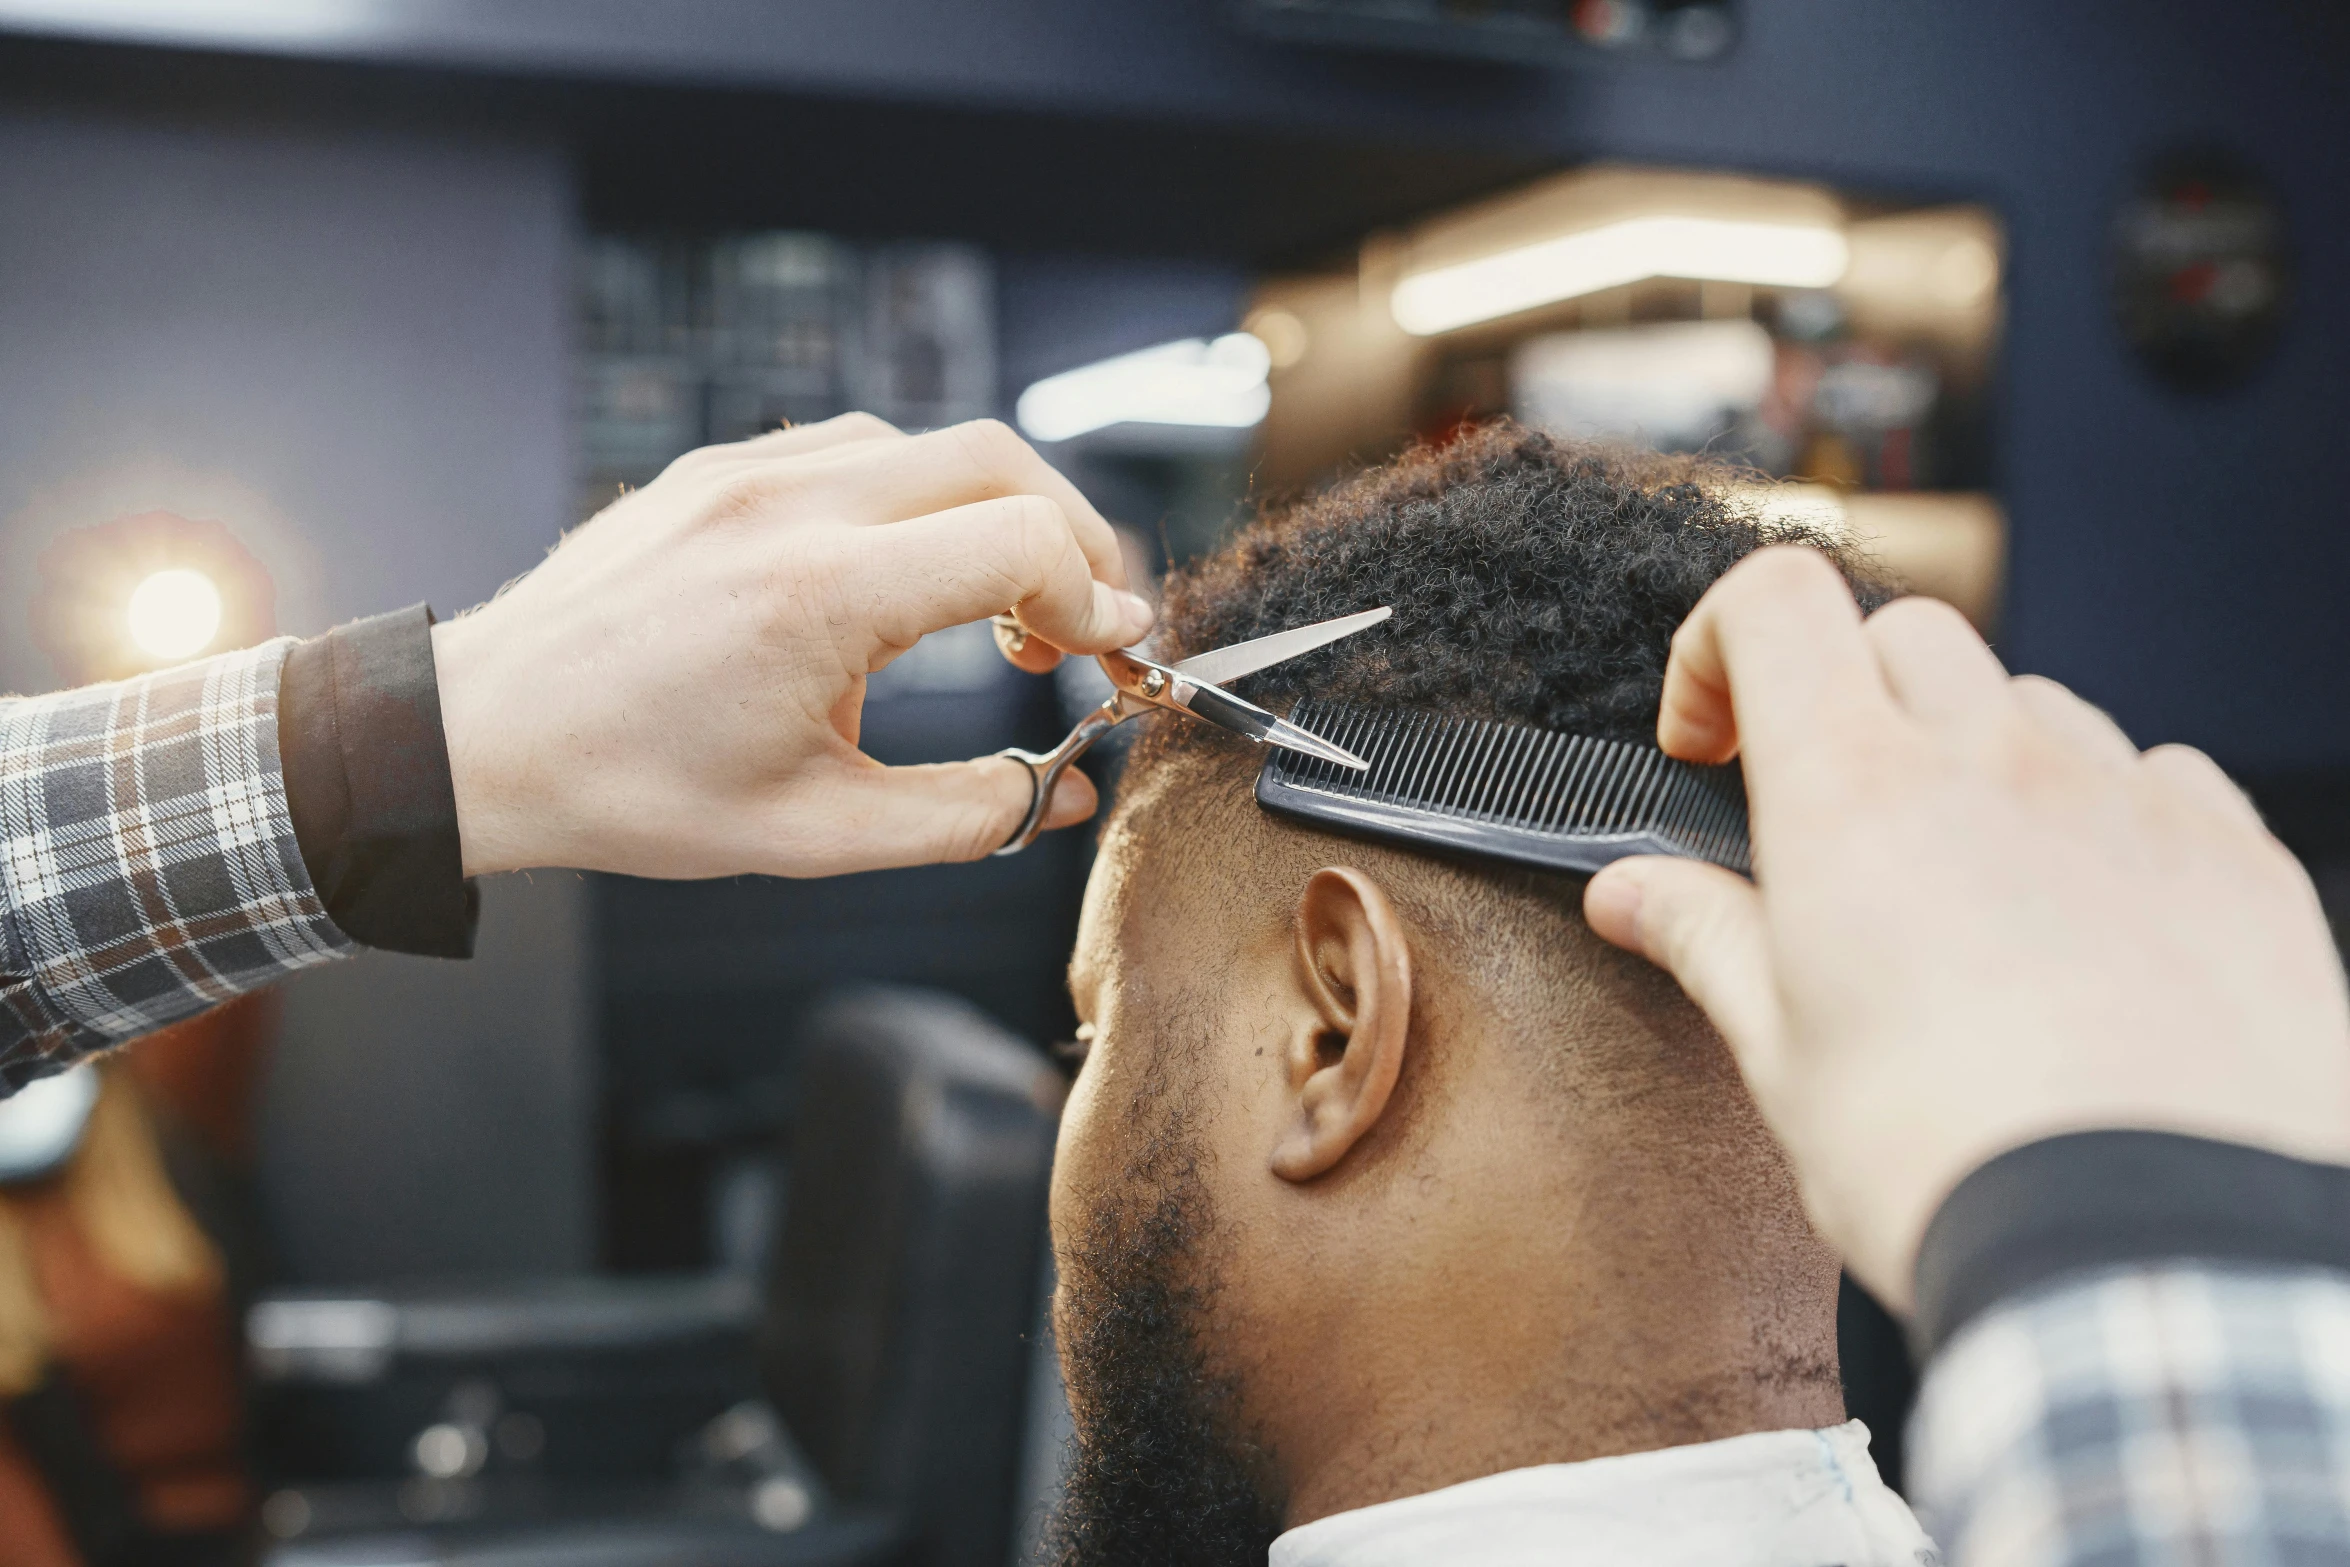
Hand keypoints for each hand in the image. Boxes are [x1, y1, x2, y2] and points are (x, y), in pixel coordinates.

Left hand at [431, 414, 1154, 878]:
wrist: (481, 735)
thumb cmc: (628, 788)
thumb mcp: (814, 836)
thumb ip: (963, 817)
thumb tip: (1058, 797)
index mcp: (820, 595)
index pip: (1023, 544)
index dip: (1095, 602)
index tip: (1108, 659)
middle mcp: (789, 504)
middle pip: (1001, 462)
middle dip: (1073, 539)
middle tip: (1085, 625)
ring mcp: (747, 470)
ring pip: (933, 444)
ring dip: (997, 514)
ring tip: (999, 616)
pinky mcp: (719, 468)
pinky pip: (860, 449)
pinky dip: (922, 500)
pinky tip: (909, 582)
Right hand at [1582, 546, 2349, 1310]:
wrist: (2158, 1258)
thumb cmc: (1946, 1166)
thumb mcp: (1784, 1060)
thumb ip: (1707, 942)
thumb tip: (1628, 891)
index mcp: (1854, 795)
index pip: (1774, 602)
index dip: (1720, 646)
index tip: (1711, 746)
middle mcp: (1995, 761)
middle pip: (1904, 635)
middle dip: (1846, 697)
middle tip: (1828, 817)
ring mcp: (2128, 798)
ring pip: (2034, 701)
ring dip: (1979, 754)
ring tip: (1964, 882)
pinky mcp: (2237, 858)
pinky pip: (2158, 775)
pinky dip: (2102, 812)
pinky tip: (2086, 914)